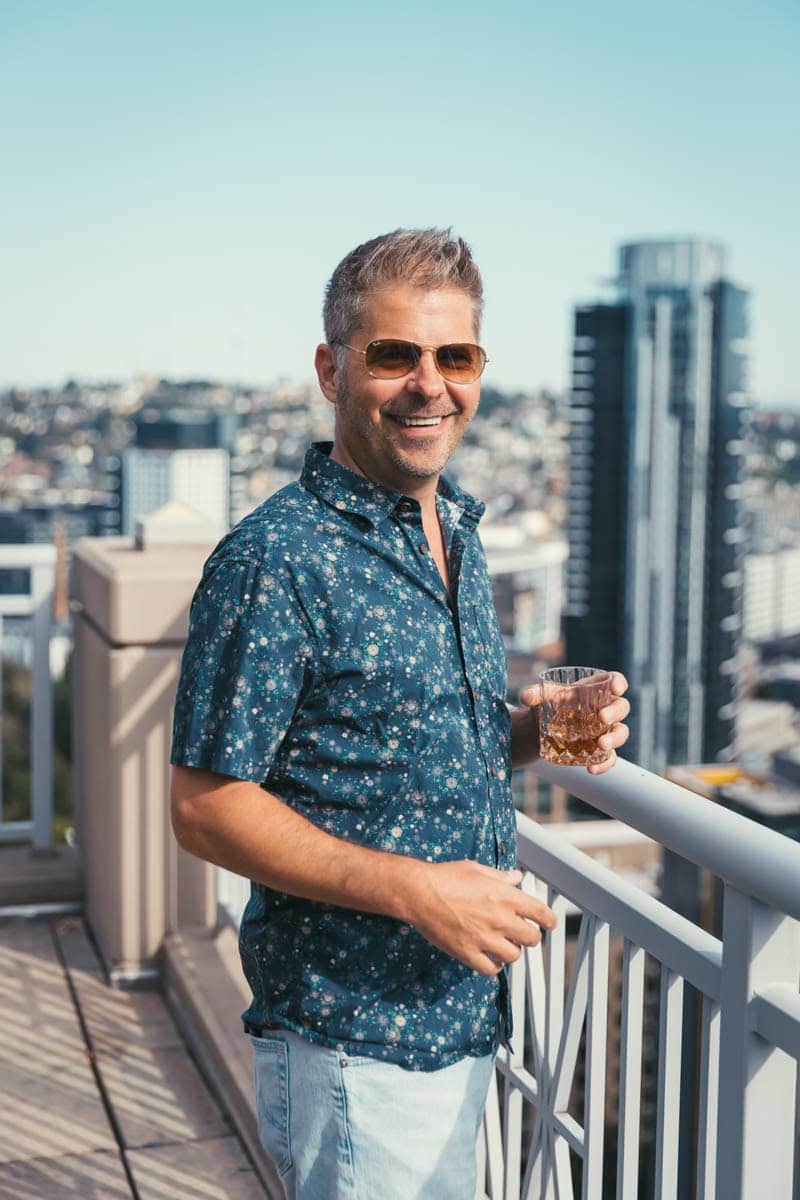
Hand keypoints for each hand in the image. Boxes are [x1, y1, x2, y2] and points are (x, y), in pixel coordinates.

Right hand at [403, 859, 556, 976]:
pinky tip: (490, 959)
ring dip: (512, 951)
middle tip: (524, 934)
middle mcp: (499, 919)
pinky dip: (494, 966)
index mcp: (505, 896)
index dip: (549, 920)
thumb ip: (500, 876)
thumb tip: (516, 878)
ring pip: (513, 956)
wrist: (420, 893)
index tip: (550, 924)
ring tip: (505, 946)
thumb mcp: (477, 870)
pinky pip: (491, 969)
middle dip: (530, 936)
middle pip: (531, 938)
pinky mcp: (468, 953)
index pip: (540, 913)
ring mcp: (484, 938)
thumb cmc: (446, 877)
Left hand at [518, 669, 630, 775]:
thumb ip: (535, 694)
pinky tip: (591, 769)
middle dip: (614, 712)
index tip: (615, 688)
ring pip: (621, 733)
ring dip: (614, 739)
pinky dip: (604, 764)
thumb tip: (525, 697)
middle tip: (602, 718)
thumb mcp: (541, 698)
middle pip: (621, 707)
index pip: (614, 681)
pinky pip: (610, 758)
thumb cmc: (547, 706)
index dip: (618, 683)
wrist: (538, 730)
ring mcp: (605, 731)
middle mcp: (604, 709)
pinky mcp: (600, 750)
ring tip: (601, 744)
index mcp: (594, 690)